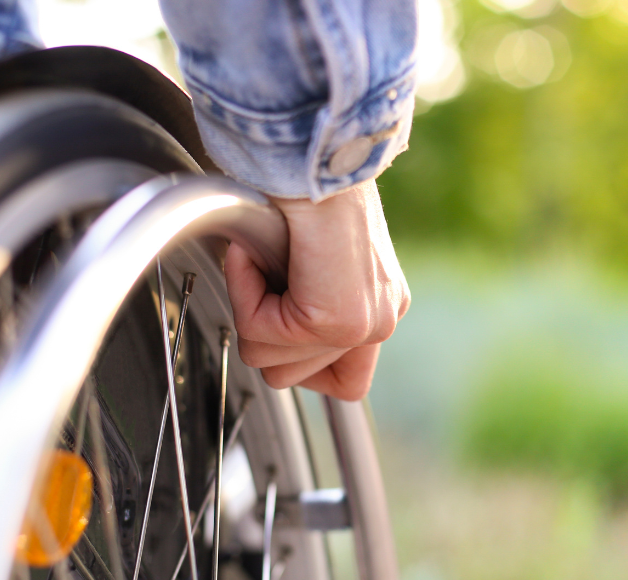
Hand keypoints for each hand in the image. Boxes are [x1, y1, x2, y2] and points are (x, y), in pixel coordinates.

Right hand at [224, 179, 410, 400]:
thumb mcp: (309, 257)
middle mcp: (382, 319)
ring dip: (252, 308)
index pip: (345, 382)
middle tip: (268, 274)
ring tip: (267, 258)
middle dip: (263, 331)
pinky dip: (245, 291)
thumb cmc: (300, 185)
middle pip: (294, 378)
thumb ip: (302, 302)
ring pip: (271, 364)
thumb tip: (262, 336)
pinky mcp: (336, 319)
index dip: (294, 356)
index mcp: (380, 305)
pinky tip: (258, 252)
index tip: (278, 309)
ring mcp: (365, 323)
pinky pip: (260, 335)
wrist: (310, 148)